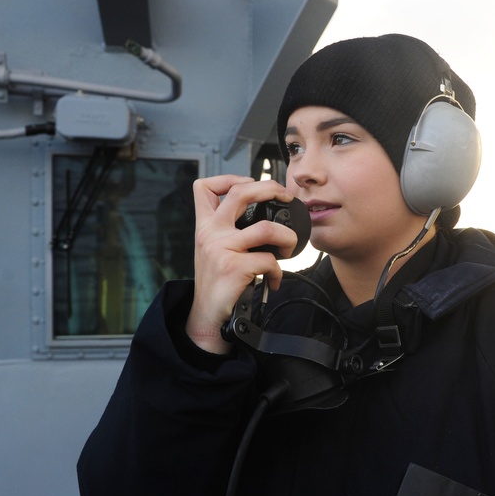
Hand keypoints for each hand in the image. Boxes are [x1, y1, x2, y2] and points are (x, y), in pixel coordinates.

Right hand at [184, 175, 298, 353]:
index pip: (205, 187)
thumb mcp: (212, 250)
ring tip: (289, 249)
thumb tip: (260, 213)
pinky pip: (270, 260)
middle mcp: (210, 232)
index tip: (250, 183)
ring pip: (267, 228)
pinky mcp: (234, 267)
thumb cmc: (217, 284)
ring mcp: (221, 248)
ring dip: (288, 238)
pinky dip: (278, 272)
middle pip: (241, 192)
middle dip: (271, 188)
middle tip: (286, 197)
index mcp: (205, 226)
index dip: (230, 178)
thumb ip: (226, 230)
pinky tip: (274, 279)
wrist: (207, 317)